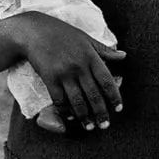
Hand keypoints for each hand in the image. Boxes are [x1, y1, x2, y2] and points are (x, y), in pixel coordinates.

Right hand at [13, 13, 125, 131]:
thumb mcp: (85, 38)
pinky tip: (70, 117)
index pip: (107, 81)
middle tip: (105, 126)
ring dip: (84, 117)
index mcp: (91, 56)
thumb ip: (104, 50)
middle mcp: (79, 66)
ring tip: (89, 127)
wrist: (34, 30)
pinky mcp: (50, 78)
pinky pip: (59, 99)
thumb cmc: (61, 33)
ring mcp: (64, 73)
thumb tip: (124, 56)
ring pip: (78, 100)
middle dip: (101, 113)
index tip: (118, 109)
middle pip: (94, 95)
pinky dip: (65, 110)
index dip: (114, 97)